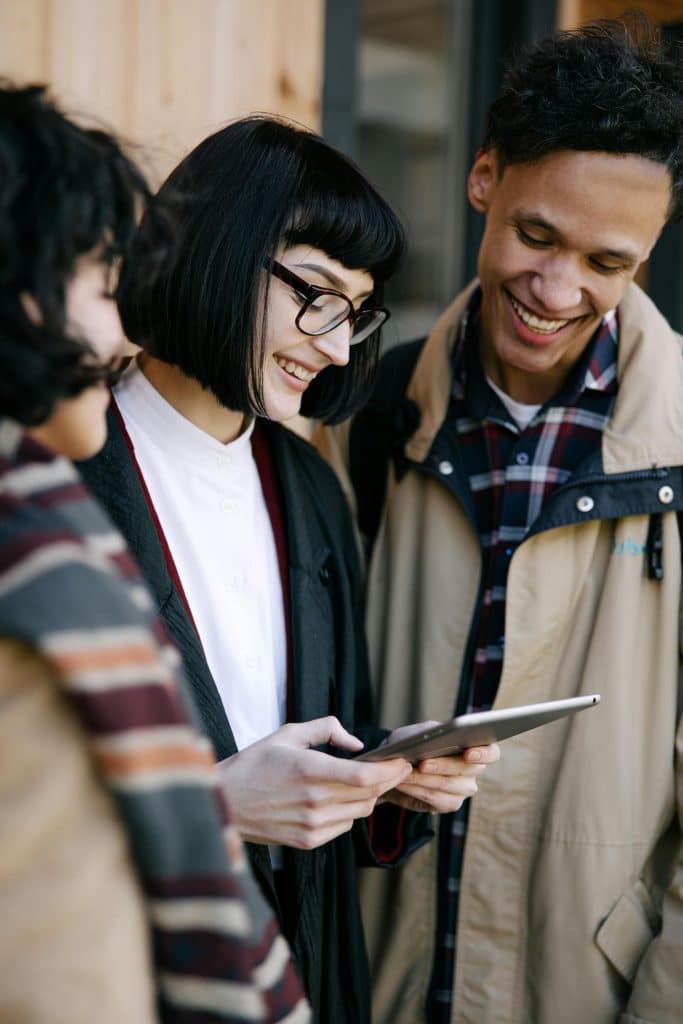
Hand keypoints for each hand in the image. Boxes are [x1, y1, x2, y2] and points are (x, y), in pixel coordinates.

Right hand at [217, 716, 411, 849]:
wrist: (223, 803)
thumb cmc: (254, 764)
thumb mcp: (287, 734)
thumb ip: (326, 729)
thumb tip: (356, 743)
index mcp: (309, 770)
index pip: (364, 776)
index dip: (390, 770)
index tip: (402, 760)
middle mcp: (314, 800)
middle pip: (369, 794)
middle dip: (389, 780)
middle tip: (396, 767)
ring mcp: (311, 824)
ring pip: (361, 811)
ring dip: (370, 796)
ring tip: (368, 781)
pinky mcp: (307, 841)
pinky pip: (344, 826)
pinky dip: (350, 811)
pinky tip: (340, 799)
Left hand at [380, 721, 500, 812]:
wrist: (397, 765)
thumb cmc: (413, 744)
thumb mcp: (418, 732)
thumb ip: (429, 734)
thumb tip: (432, 739)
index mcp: (474, 747)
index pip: (491, 752)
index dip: (483, 754)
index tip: (468, 754)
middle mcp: (474, 770)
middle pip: (467, 770)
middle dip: (442, 765)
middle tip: (422, 763)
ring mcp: (464, 789)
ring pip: (449, 785)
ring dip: (424, 779)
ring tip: (405, 773)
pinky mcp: (450, 803)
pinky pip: (436, 799)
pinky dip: (417, 790)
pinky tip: (404, 783)